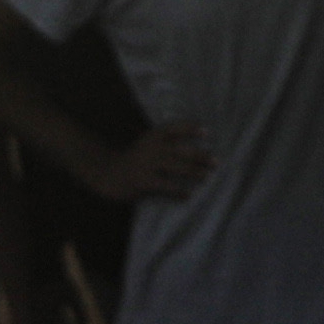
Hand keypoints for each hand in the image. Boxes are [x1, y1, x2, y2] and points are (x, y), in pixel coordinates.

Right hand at [96, 122, 215, 202]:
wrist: (107, 174)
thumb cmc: (135, 160)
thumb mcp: (147, 145)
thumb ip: (166, 144)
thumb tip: (196, 152)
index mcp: (152, 136)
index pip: (173, 128)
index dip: (190, 128)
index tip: (206, 132)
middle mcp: (150, 147)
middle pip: (180, 150)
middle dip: (200, 156)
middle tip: (215, 162)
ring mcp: (146, 165)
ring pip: (176, 168)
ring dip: (194, 173)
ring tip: (206, 177)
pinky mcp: (143, 182)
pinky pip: (166, 187)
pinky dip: (178, 191)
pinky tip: (188, 195)